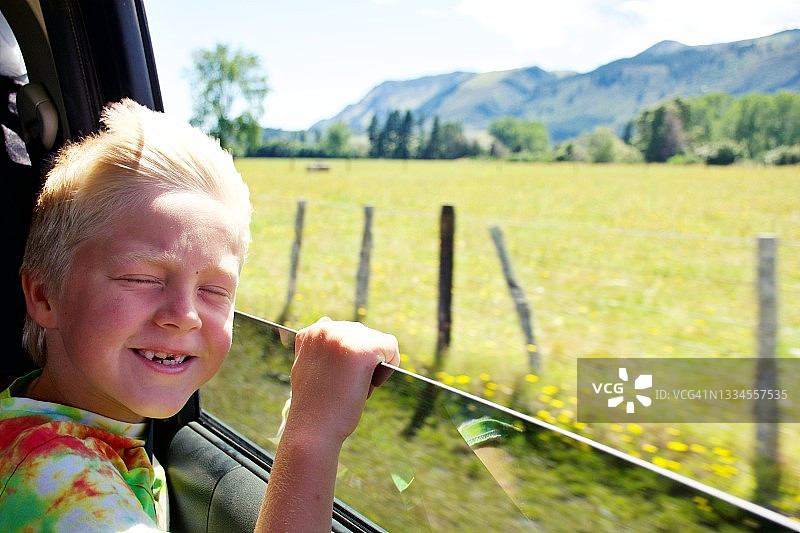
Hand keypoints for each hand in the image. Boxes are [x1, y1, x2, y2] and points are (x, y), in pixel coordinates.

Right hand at [286, 317, 398, 444]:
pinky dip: (389, 367)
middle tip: (344, 386)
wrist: (312, 431)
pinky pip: (392, 347)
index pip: (348, 333)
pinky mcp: (362, 350)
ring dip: (375, 366)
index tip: (335, 380)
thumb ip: (318, 345)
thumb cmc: (316, 405)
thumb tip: (326, 321)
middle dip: (363, 362)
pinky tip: (369, 383)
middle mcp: (326, 328)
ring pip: (379, 342)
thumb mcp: (308, 366)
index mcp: (312, 332)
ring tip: (352, 386)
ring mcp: (343, 337)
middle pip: (366, 335)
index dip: (349, 359)